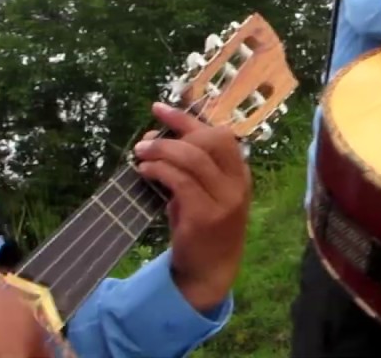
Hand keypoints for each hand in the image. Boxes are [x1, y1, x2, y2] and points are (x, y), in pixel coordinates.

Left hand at [132, 102, 250, 312]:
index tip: (159, 108)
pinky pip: (181, 181)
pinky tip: (145, 171)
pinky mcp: (206, 216)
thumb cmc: (203, 228)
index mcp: (239, 173)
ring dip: (162, 150)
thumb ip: (186, 167)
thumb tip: (154, 138)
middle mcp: (237, 183)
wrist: (209, 272)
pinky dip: (160, 170)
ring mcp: (224, 200)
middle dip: (174, 133)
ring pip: (193, 158)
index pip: (219, 134)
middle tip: (145, 140)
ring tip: (140, 153)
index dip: (187, 118)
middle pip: (209, 140)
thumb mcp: (203, 192)